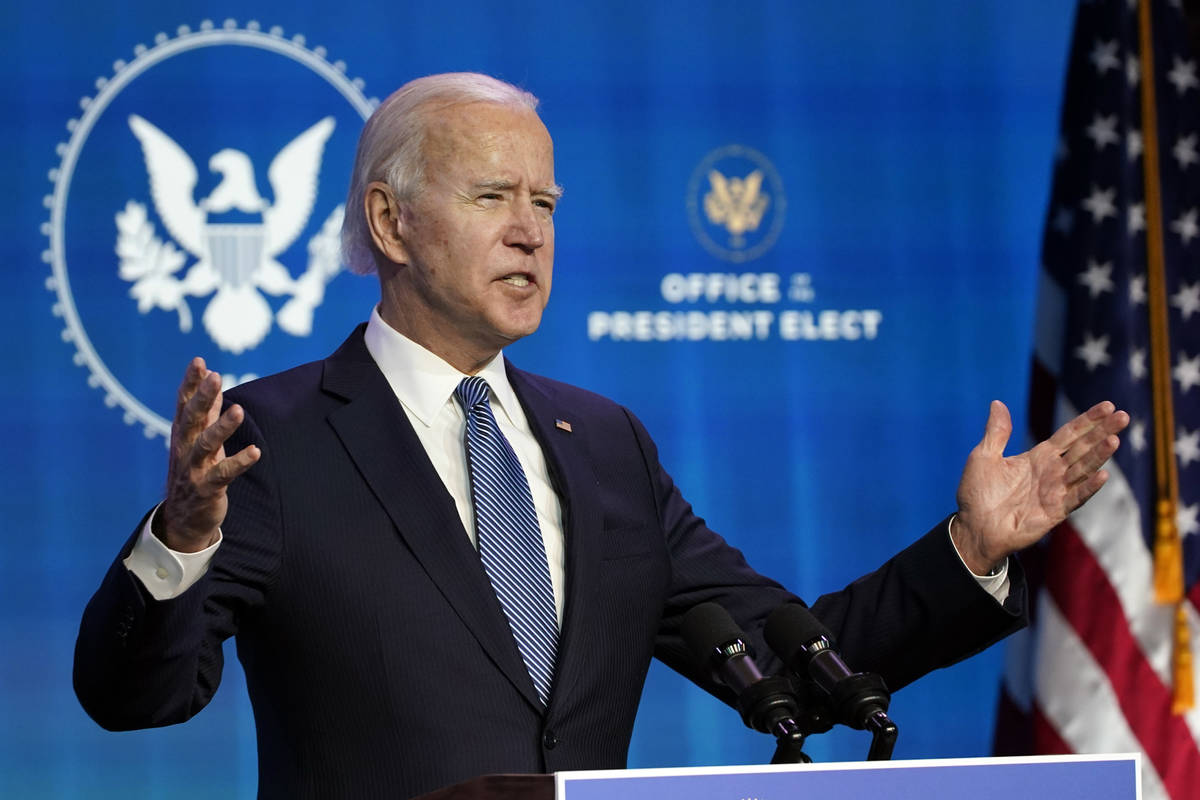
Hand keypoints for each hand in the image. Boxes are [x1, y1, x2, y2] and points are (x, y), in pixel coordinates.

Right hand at [153, 358, 260, 552]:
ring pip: (206, 445)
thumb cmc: (194, 470)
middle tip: (216, 376)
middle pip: (192, 419)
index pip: (184, 404)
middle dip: (202, 397)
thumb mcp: (198, 438)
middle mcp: (184, 448)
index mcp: (183, 434)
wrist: (183, 518)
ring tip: (238, 410)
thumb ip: (206, 410)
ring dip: (222, 427)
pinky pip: (223, 474)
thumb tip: (212, 380)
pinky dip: (239, 462)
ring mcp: (193, 469)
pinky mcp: (206, 488)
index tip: (199, 361)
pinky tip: (256, 452)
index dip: (191, 383)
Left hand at [952, 399, 1128, 574]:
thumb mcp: (983, 457)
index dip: (1088, 420)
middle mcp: (1052, 472)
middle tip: (1125, 416)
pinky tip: (1102, 474)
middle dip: (1103, 432)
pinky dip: (1088, 487)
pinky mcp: (1054, 511)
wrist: (973, 528)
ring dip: (1100, 456)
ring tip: (1114, 439)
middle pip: (1083, 448)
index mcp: (1038, 456)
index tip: (1109, 406)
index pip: (1069, 434)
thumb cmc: (977, 494)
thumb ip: (997, 432)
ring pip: (1083, 469)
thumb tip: (997, 402)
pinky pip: (1075, 497)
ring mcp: (1055, 491)